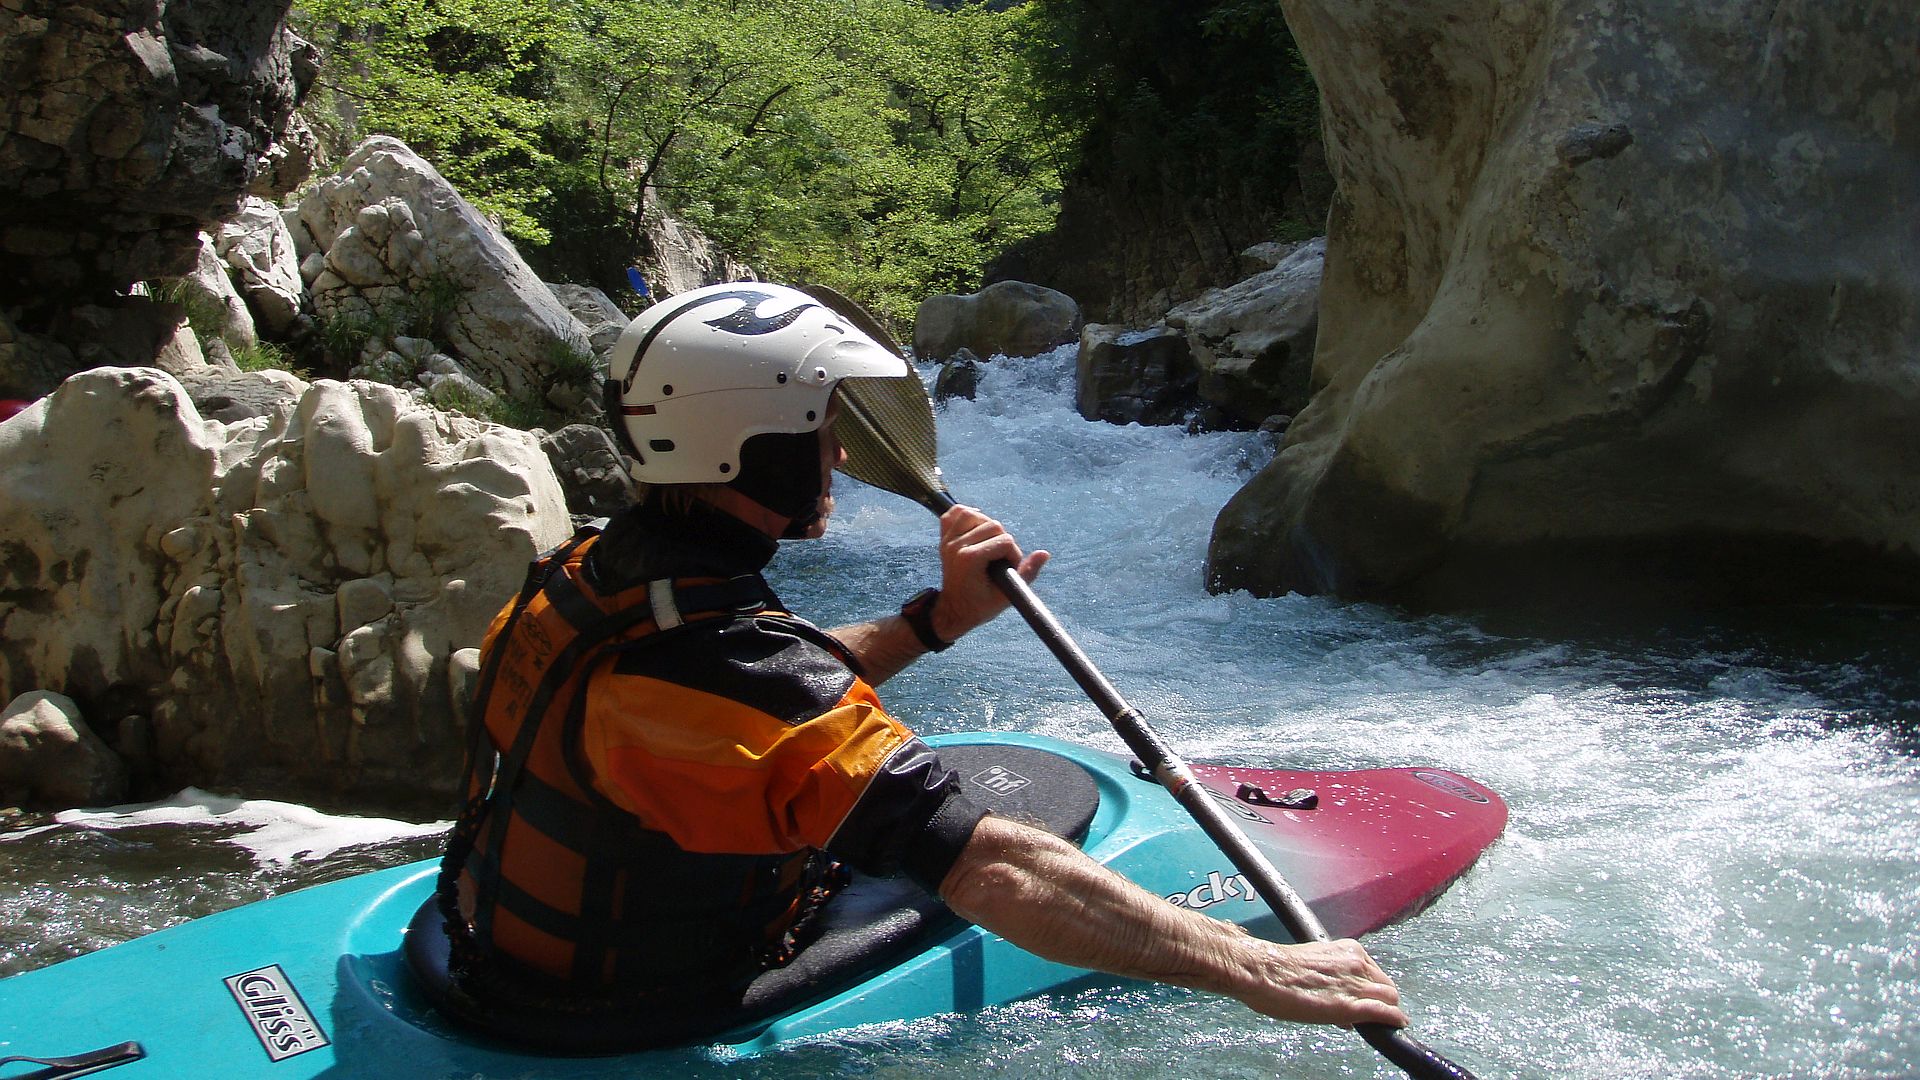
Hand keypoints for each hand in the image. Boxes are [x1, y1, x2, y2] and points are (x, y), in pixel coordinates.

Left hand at [932, 504, 1048, 641]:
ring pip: (972, 514)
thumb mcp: (1007, 596)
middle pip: (992, 525)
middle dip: (1003, 541)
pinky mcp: (944, 538)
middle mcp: (957, 546)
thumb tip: (1044, 554)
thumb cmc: (980, 606)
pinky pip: (953, 514)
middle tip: (1000, 559)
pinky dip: (966, 515)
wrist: (954, 610)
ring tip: (990, 543)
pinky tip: (976, 527)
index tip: (1009, 569)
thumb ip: (1027, 573)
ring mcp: (948, 541)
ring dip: (987, 525)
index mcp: (970, 559)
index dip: (1014, 555)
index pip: (1005, 541)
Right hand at [1229, 938, 1407, 1027]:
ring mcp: (1356, 983)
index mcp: (1347, 950)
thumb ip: (1330, 979)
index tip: (1364, 996)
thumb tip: (1339, 1002)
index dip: (1370, 987)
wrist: (1263, 972)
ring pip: (1390, 998)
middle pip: (1386, 984)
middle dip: (1383, 999)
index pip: (1373, 971)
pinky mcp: (1352, 1005)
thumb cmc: (1276, 968)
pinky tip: (1397, 1025)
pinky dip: (1393, 1019)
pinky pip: (1384, 1012)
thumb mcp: (1310, 965)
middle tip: (1373, 1011)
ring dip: (1388, 1009)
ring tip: (1381, 1021)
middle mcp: (1356, 963)